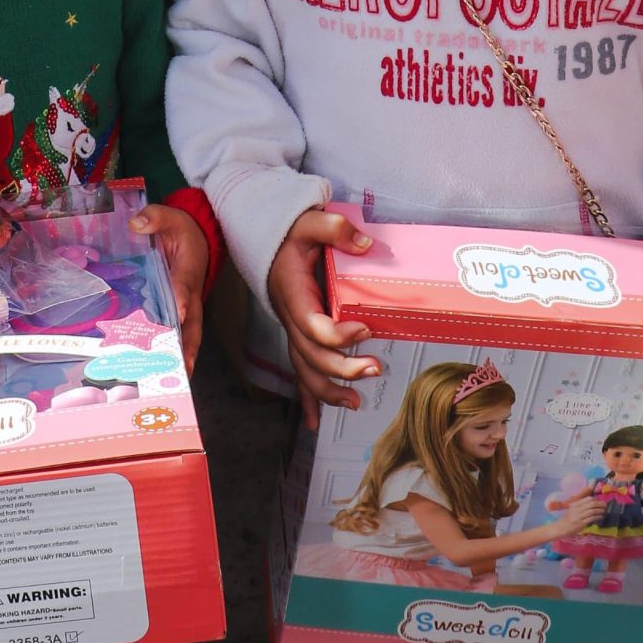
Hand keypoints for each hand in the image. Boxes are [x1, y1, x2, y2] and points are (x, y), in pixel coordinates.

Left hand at [131, 205, 208, 366]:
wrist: (195, 237)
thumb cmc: (181, 230)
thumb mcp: (170, 217)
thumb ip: (155, 217)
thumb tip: (136, 224)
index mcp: (188, 269)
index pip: (185, 285)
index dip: (182, 298)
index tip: (180, 314)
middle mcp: (190, 294)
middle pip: (193, 325)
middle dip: (187, 348)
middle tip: (179, 370)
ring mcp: (185, 307)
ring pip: (186, 336)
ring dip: (180, 358)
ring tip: (168, 382)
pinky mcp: (177, 314)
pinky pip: (175, 335)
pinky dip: (169, 353)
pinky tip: (154, 370)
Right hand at [265, 206, 378, 425]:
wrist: (268, 241)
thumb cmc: (290, 234)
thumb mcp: (309, 222)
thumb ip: (334, 228)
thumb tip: (365, 244)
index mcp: (294, 294)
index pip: (312, 324)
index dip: (337, 334)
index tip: (365, 329)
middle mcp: (290, 318)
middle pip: (310, 355)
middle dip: (342, 368)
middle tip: (374, 368)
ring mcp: (292, 331)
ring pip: (304, 370)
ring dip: (328, 390)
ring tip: (355, 402)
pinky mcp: (297, 336)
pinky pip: (299, 372)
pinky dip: (307, 398)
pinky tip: (314, 420)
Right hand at [543, 493, 601, 538]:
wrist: (561, 527)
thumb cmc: (568, 518)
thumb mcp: (573, 509)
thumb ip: (581, 506)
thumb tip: (593, 503)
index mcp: (575, 504)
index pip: (588, 499)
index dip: (596, 499)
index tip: (600, 501)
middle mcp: (576, 509)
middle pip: (591, 504)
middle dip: (600, 504)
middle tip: (605, 506)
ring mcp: (578, 516)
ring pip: (592, 511)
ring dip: (600, 511)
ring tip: (604, 511)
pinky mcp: (581, 523)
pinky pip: (591, 518)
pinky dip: (598, 517)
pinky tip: (600, 517)